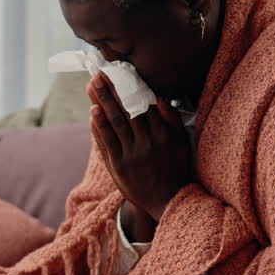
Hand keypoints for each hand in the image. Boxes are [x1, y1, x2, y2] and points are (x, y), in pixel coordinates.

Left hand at [87, 72, 192, 222]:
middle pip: (126, 110)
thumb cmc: (175, 169)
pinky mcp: (119, 166)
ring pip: (115, 123)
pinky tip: (93, 112)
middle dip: (112, 90)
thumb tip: (161, 98)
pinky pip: (107, 142)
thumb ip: (172, 120)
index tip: (120, 72)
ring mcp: (132, 154)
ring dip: (102, 103)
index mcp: (163, 134)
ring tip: (92, 86)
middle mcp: (147, 142)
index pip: (144, 105)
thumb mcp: (181, 143)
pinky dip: (99, 127)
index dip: (131, 87)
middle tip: (99, 73)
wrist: (167, 201)